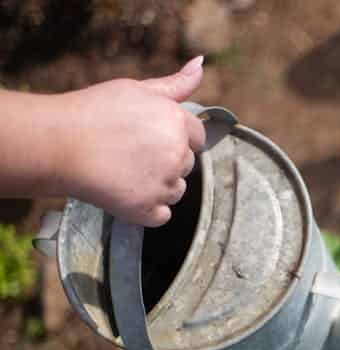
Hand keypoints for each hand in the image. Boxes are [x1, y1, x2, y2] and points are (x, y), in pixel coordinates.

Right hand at [57, 57, 206, 226]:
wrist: (57, 143)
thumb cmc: (93, 112)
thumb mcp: (137, 89)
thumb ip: (175, 84)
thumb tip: (200, 64)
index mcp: (178, 123)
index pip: (197, 137)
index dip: (176, 137)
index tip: (149, 138)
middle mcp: (177, 154)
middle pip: (186, 164)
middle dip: (166, 161)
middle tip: (129, 152)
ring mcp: (164, 184)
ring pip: (176, 191)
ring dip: (158, 186)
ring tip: (124, 170)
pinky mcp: (149, 209)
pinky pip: (162, 215)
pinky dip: (147, 209)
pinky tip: (125, 191)